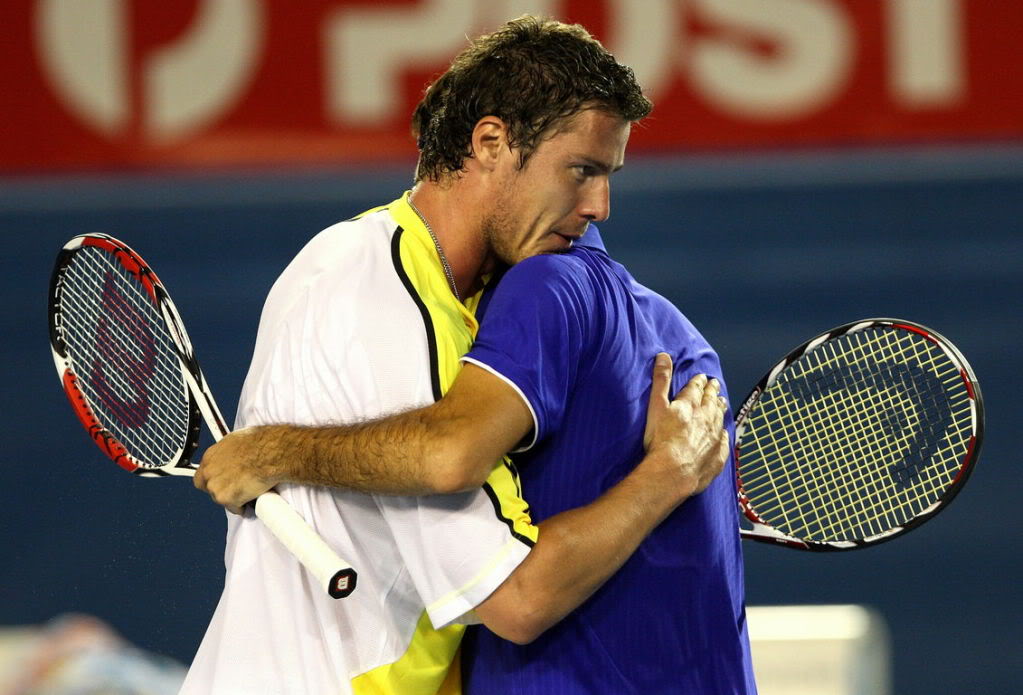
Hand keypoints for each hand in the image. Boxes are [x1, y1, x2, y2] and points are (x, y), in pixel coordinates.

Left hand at [194, 428, 281, 514]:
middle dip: (222, 489)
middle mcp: (209, 472)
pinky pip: (234, 508)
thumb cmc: (260, 444)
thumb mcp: (238, 441)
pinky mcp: (226, 499)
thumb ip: (229, 454)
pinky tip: (251, 499)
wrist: (269, 454)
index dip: (213, 480)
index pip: (202, 475)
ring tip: (248, 491)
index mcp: (211, 456)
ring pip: (221, 499)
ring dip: (233, 498)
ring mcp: (216, 487)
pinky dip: (243, 507)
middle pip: (210, 488)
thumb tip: (235, 456)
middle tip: (237, 486)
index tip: (221, 481)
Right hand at [641, 353, 728, 502]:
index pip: (696, 389)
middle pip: (711, 401)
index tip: (701, 377)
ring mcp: (714, 437)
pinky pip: (723, 442)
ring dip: (720, 409)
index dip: (699, 382)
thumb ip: (660, 380)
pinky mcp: (717, 456)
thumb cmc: (661, 440)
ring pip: (720, 418)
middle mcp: (706, 418)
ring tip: (721, 402)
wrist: (673, 471)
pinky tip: (723, 434)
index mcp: (690, 405)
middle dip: (712, 391)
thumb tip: (664, 356)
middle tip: (714, 385)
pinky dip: (723, 435)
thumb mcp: (656, 405)